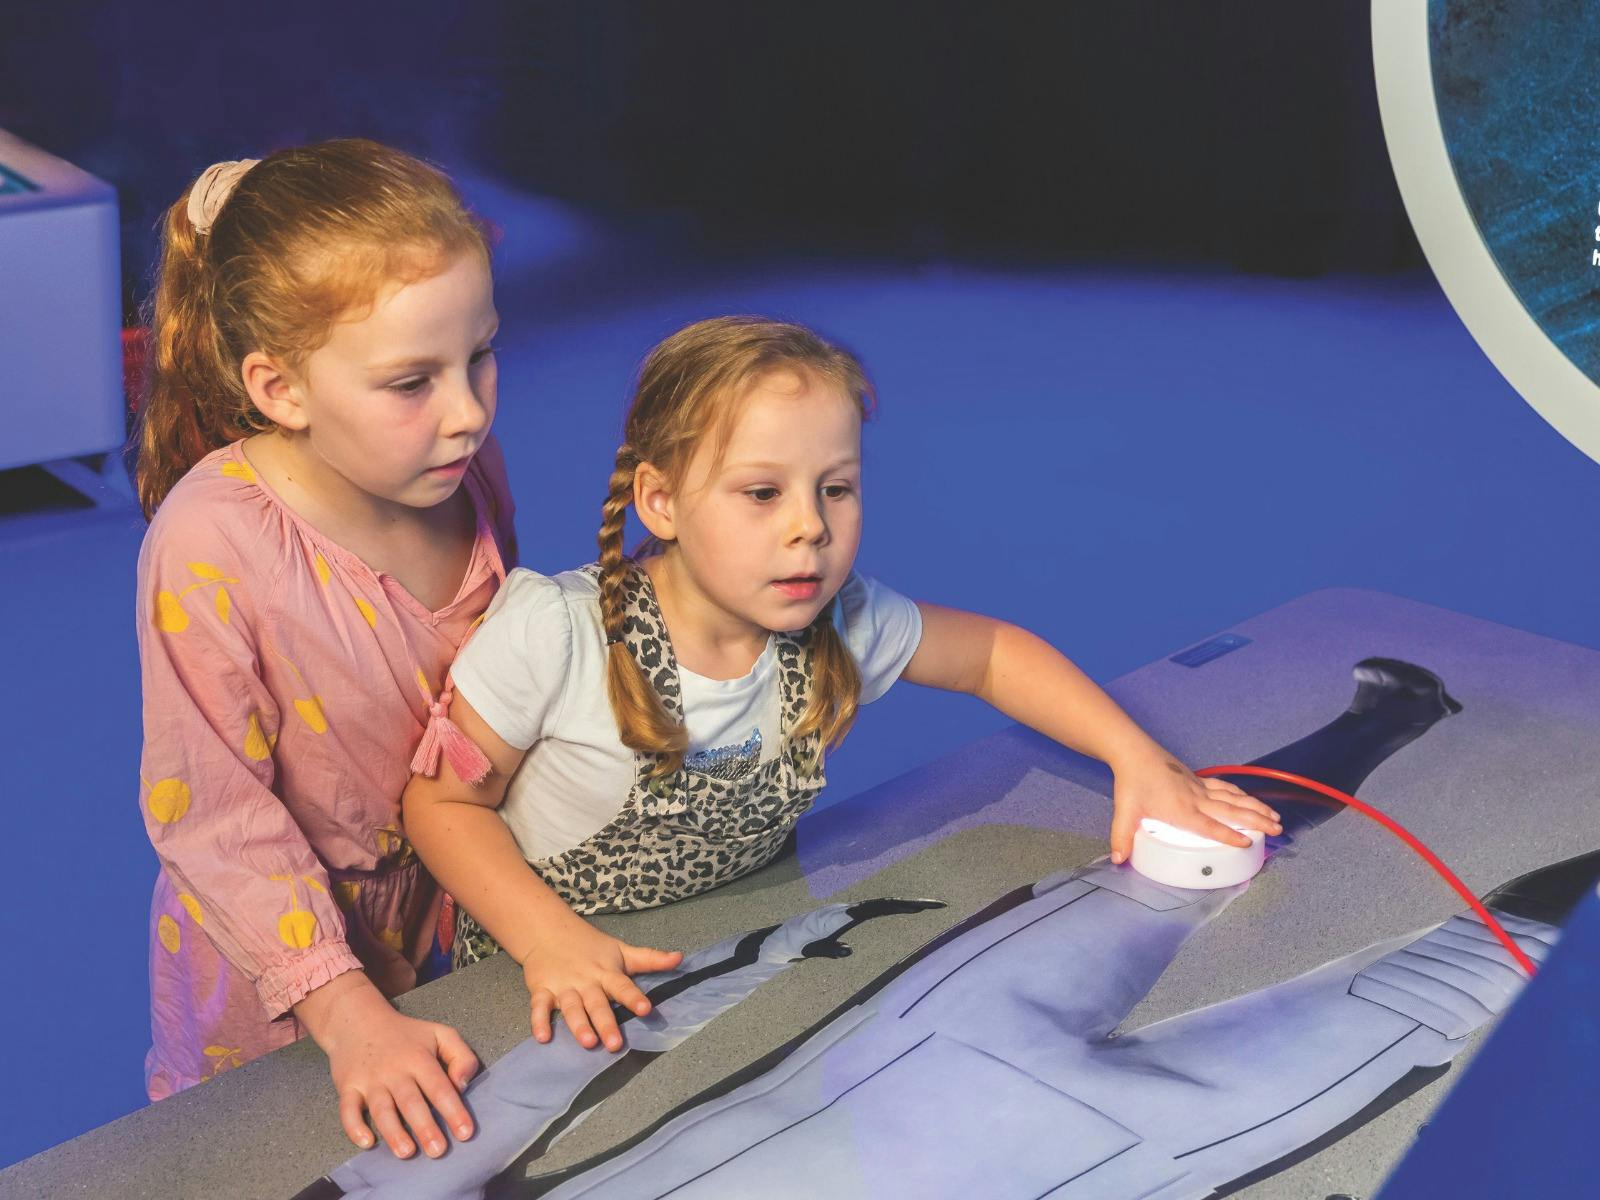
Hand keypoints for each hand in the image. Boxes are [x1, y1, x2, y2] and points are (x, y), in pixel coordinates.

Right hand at [295, 971, 478, 1157]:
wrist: (357, 1021)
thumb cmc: (406, 1035)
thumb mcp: (440, 1034)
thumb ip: (461, 1056)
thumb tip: (462, 1085)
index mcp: (419, 1058)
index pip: (440, 1087)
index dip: (453, 1110)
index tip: (465, 1133)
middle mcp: (394, 1070)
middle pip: (411, 1102)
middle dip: (425, 1127)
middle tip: (438, 1151)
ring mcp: (370, 1080)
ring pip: (382, 1109)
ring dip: (393, 1132)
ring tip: (407, 1152)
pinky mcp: (347, 1087)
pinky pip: (348, 1110)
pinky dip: (354, 1127)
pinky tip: (366, 1143)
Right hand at [522, 917, 682, 1052]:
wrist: (549, 932)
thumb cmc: (591, 947)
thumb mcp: (622, 950)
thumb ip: (650, 958)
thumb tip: (681, 958)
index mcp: (606, 972)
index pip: (622, 986)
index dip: (634, 997)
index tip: (646, 1010)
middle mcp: (586, 981)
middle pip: (597, 1004)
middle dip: (606, 1023)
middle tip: (615, 1044)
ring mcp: (563, 986)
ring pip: (571, 1008)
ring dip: (578, 1025)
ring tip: (588, 1042)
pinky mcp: (542, 990)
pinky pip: (539, 1007)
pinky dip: (539, 1021)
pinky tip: (543, 1038)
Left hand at [1108, 749, 1281, 864]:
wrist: (1134, 752)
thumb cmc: (1131, 782)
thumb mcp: (1125, 812)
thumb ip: (1123, 837)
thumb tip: (1118, 860)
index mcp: (1181, 811)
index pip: (1210, 826)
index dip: (1229, 835)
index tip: (1248, 843)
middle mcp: (1196, 799)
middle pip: (1232, 811)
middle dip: (1257, 821)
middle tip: (1278, 829)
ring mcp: (1199, 788)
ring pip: (1234, 798)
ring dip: (1256, 808)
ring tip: (1275, 817)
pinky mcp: (1198, 779)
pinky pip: (1225, 788)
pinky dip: (1240, 794)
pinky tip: (1250, 799)